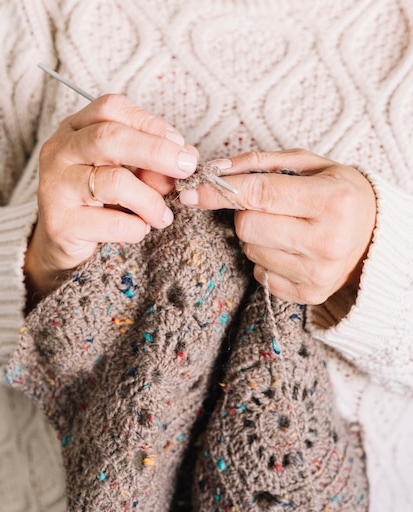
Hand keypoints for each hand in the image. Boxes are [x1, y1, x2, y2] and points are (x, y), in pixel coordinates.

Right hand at [25, 94, 197, 297]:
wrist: (63, 242)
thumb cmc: (97, 202)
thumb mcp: (125, 173)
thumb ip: (151, 163)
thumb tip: (186, 158)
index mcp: (75, 129)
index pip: (111, 108)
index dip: (149, 122)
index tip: (178, 143)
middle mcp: (59, 152)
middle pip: (110, 138)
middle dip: (156, 151)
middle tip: (186, 167)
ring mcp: (56, 186)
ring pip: (115, 182)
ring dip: (151, 200)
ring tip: (163, 215)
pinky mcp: (61, 222)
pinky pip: (113, 222)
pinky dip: (137, 228)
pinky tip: (140, 229)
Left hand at [179, 149, 376, 303]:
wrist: (375, 236)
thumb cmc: (338, 193)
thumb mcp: (310, 164)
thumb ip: (261, 163)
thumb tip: (216, 170)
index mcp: (331, 200)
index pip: (259, 195)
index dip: (219, 192)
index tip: (192, 191)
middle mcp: (327, 240)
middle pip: (248, 228)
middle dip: (246, 214)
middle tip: (267, 209)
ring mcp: (318, 273)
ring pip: (251, 252)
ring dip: (256, 238)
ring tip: (284, 229)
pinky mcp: (310, 294)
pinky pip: (261, 276)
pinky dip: (266, 260)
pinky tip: (288, 250)